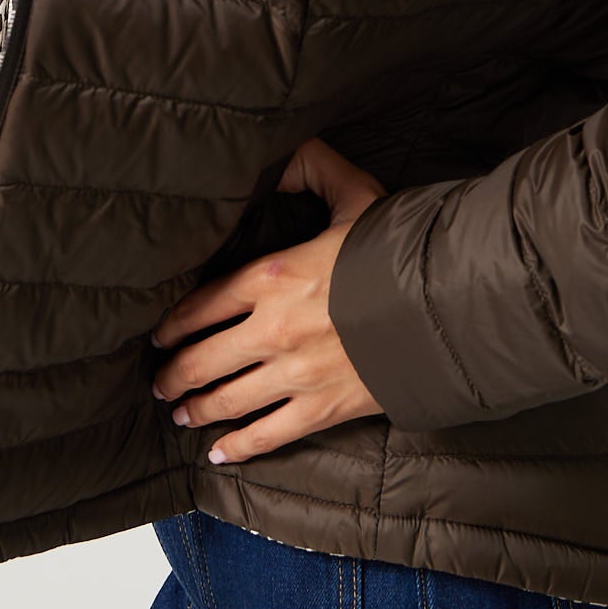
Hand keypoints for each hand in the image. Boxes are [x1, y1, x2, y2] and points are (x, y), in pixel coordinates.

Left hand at [149, 135, 387, 463]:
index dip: (173, 324)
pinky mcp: (323, 408)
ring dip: (197, 408)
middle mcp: (273, 329)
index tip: (158, 336)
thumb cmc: (399, 248)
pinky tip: (218, 451)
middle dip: (173, 374)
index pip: (202, 304)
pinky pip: (267, 435)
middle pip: (204, 359)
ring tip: (180, 412)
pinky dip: (238, 446)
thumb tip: (283, 157)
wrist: (449, 305)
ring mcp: (296, 373)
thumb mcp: (355, 193)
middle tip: (159, 382)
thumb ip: (314, 168)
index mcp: (273, 275)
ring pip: (228, 399)